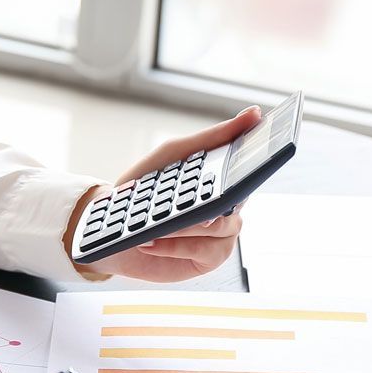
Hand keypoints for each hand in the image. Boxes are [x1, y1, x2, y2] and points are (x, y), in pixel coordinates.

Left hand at [68, 106, 261, 281]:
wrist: (112, 227)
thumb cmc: (147, 186)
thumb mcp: (175, 153)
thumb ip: (213, 136)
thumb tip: (254, 112)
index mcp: (225, 180)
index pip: (251, 170)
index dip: (260, 162)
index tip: (248, 155)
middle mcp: (229, 208)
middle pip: (239, 202)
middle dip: (213, 201)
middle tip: (199, 205)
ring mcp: (222, 236)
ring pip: (221, 228)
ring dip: (185, 226)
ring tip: (157, 224)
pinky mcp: (209, 260)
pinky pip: (205, 251)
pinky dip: (175, 245)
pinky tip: (151, 241)